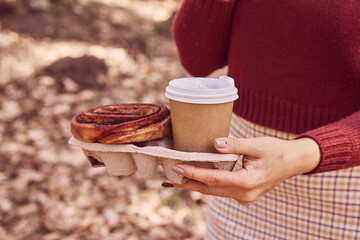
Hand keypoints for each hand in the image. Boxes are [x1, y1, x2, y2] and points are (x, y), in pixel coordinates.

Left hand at [162, 137, 319, 205]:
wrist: (294, 162)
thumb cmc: (277, 150)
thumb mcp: (257, 144)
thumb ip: (235, 144)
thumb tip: (214, 143)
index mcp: (247, 182)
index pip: (214, 179)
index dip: (194, 174)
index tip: (177, 168)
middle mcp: (244, 194)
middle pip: (210, 189)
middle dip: (188, 183)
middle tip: (167, 178)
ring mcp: (244, 197)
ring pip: (214, 192)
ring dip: (196, 185)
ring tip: (176, 179)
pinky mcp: (243, 195)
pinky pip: (221, 191)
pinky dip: (207, 184)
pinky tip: (196, 179)